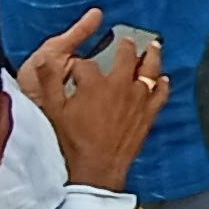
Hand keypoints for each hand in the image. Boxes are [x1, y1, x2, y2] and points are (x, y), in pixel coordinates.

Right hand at [17, 9, 166, 191]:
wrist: (97, 169)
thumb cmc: (73, 141)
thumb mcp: (53, 109)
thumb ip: (49, 81)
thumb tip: (44, 58)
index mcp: (94, 82)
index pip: (86, 63)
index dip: (79, 66)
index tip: (77, 70)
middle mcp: (119, 85)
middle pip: (125, 56)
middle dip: (124, 46)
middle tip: (126, 40)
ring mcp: (137, 99)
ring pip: (149, 70)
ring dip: (151, 55)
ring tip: (153, 45)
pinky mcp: (148, 114)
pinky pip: (160, 94)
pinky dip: (163, 84)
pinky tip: (164, 78)